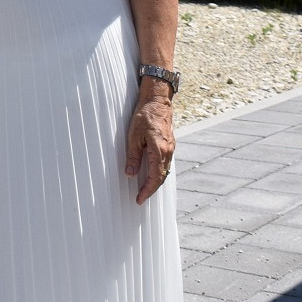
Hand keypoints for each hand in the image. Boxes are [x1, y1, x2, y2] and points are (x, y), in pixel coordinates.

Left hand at [125, 88, 174, 203]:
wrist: (158, 102)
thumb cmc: (144, 116)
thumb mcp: (133, 136)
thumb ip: (133, 156)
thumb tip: (130, 174)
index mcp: (159, 150)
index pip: (155, 177)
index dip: (147, 190)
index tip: (139, 199)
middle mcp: (168, 151)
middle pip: (162, 177)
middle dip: (151, 189)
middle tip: (140, 198)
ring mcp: (171, 148)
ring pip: (165, 171)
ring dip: (155, 182)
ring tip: (144, 190)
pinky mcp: (169, 145)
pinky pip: (165, 163)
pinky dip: (159, 173)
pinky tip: (151, 175)